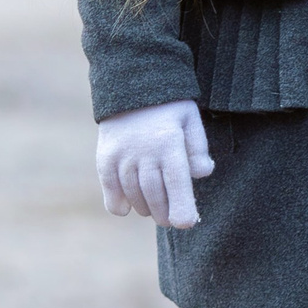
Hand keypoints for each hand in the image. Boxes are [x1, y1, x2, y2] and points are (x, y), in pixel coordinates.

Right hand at [96, 100, 215, 227]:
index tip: (186, 223)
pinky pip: (111, 191)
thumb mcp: (189, 120)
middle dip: (165, 213)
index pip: (176, 183)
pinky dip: (119, 205)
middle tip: (170, 218)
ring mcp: (122, 156)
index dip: (182, 208)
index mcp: (169, 143)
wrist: (129, 83)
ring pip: (135, 195)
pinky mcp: (105, 159)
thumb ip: (198, 148)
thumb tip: (202, 173)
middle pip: (155, 195)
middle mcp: (144, 152)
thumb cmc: (167, 106)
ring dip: (146, 208)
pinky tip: (128, 208)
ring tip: (155, 210)